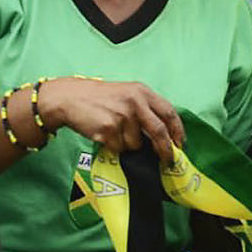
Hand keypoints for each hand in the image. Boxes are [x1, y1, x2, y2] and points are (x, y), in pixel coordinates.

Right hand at [37, 77, 185, 161]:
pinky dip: (114, 146)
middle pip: (159, 131)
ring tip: (115, 132)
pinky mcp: (108, 129)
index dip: (177, 130)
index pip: (169, 113)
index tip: (180, 144)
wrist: (71, 97)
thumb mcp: (129, 94)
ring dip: (128, 145)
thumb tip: (166, 135)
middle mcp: (135, 102)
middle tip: (167, 159)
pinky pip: (118, 148)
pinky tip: (104, 133)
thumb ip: (146, 108)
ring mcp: (122, 116)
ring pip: (135, 144)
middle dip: (165, 149)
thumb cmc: (102, 98)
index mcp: (143, 92)